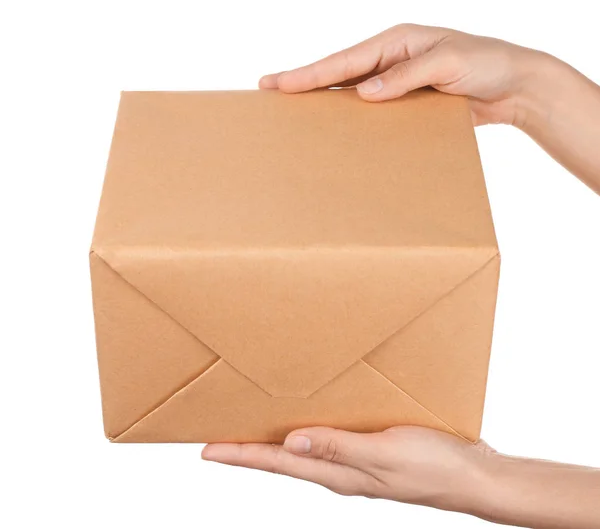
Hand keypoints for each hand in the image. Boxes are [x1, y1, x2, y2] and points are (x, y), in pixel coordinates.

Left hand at [202, 426, 491, 512]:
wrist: (474, 476)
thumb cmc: (434, 467)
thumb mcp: (384, 454)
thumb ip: (338, 447)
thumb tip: (291, 441)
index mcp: (338, 473)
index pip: (277, 463)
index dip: (241, 455)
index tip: (207, 449)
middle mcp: (339, 470)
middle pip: (282, 459)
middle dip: (249, 449)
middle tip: (220, 436)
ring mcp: (354, 463)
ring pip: (303, 450)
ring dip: (274, 440)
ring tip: (252, 426)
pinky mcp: (369, 451)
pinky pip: (328, 441)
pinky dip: (308, 431)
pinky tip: (308, 419)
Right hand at [259, 23, 547, 126]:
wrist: (515, 86)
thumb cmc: (487, 64)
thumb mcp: (448, 63)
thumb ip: (406, 76)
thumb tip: (363, 91)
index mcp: (395, 41)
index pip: (342, 60)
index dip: (306, 73)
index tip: (275, 81)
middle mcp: (391, 59)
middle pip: (338, 73)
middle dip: (304, 82)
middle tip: (268, 90)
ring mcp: (397, 80)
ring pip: (351, 91)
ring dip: (324, 100)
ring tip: (293, 110)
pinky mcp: (406, 101)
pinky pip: (372, 110)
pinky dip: (352, 117)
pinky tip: (337, 129)